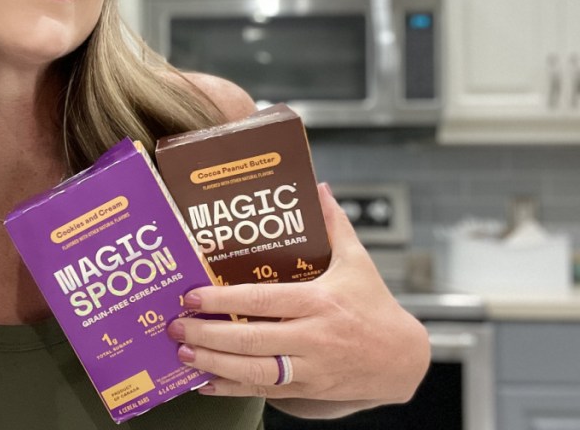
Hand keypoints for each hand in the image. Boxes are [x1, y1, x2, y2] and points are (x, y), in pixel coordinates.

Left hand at [167, 183, 429, 413]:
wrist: (403, 359)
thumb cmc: (374, 306)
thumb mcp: (358, 262)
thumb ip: (334, 224)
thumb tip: (319, 187)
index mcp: (319, 302)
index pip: (261, 300)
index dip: (223, 300)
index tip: (193, 296)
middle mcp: (312, 337)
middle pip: (251, 339)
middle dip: (207, 334)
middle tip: (176, 326)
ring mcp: (310, 367)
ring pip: (254, 371)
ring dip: (214, 364)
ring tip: (183, 354)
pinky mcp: (308, 389)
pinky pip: (264, 392)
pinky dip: (232, 389)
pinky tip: (206, 383)